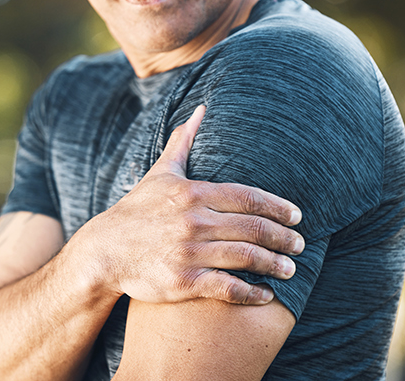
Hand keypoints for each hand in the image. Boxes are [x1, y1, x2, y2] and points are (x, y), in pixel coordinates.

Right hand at [78, 105, 303, 304]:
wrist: (105, 250)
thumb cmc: (137, 210)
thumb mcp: (160, 172)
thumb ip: (184, 141)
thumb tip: (201, 108)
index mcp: (192, 193)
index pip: (247, 197)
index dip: (277, 207)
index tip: (297, 217)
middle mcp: (194, 221)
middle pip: (253, 228)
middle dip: (284, 238)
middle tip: (300, 245)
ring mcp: (189, 252)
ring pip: (246, 258)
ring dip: (275, 265)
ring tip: (290, 269)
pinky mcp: (183, 281)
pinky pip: (227, 287)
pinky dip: (251, 293)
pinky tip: (266, 295)